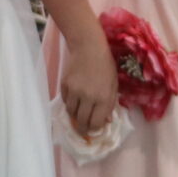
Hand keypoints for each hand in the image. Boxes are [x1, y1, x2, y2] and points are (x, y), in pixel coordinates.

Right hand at [57, 21, 117, 139]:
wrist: (88, 48)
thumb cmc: (105, 66)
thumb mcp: (113, 85)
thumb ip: (110, 104)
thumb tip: (105, 121)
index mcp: (103, 98)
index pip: (96, 123)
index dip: (95, 128)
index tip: (94, 128)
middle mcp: (88, 97)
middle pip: (81, 122)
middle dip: (83, 128)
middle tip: (83, 129)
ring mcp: (75, 92)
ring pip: (71, 113)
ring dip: (75, 115)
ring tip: (79, 112)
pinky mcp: (64, 86)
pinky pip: (65, 102)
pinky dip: (69, 103)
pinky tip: (75, 98)